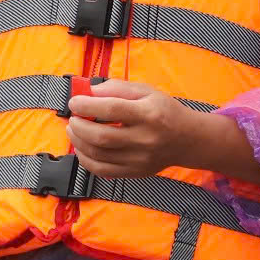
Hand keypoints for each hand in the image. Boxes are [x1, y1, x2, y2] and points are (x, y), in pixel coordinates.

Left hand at [65, 80, 197, 178]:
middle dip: (79, 126)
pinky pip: (103, 171)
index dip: (87, 105)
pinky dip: (86, 160)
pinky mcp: (135, 172)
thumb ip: (118, 88)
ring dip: (78, 142)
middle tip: (72, 118)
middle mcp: (145, 139)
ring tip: (74, 130)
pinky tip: (81, 149)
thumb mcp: (146, 91)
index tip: (74, 102)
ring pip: (99, 155)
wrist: (187, 139)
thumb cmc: (164, 111)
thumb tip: (90, 91)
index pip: (111, 110)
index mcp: (149, 114)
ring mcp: (140, 159)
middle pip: (102, 136)